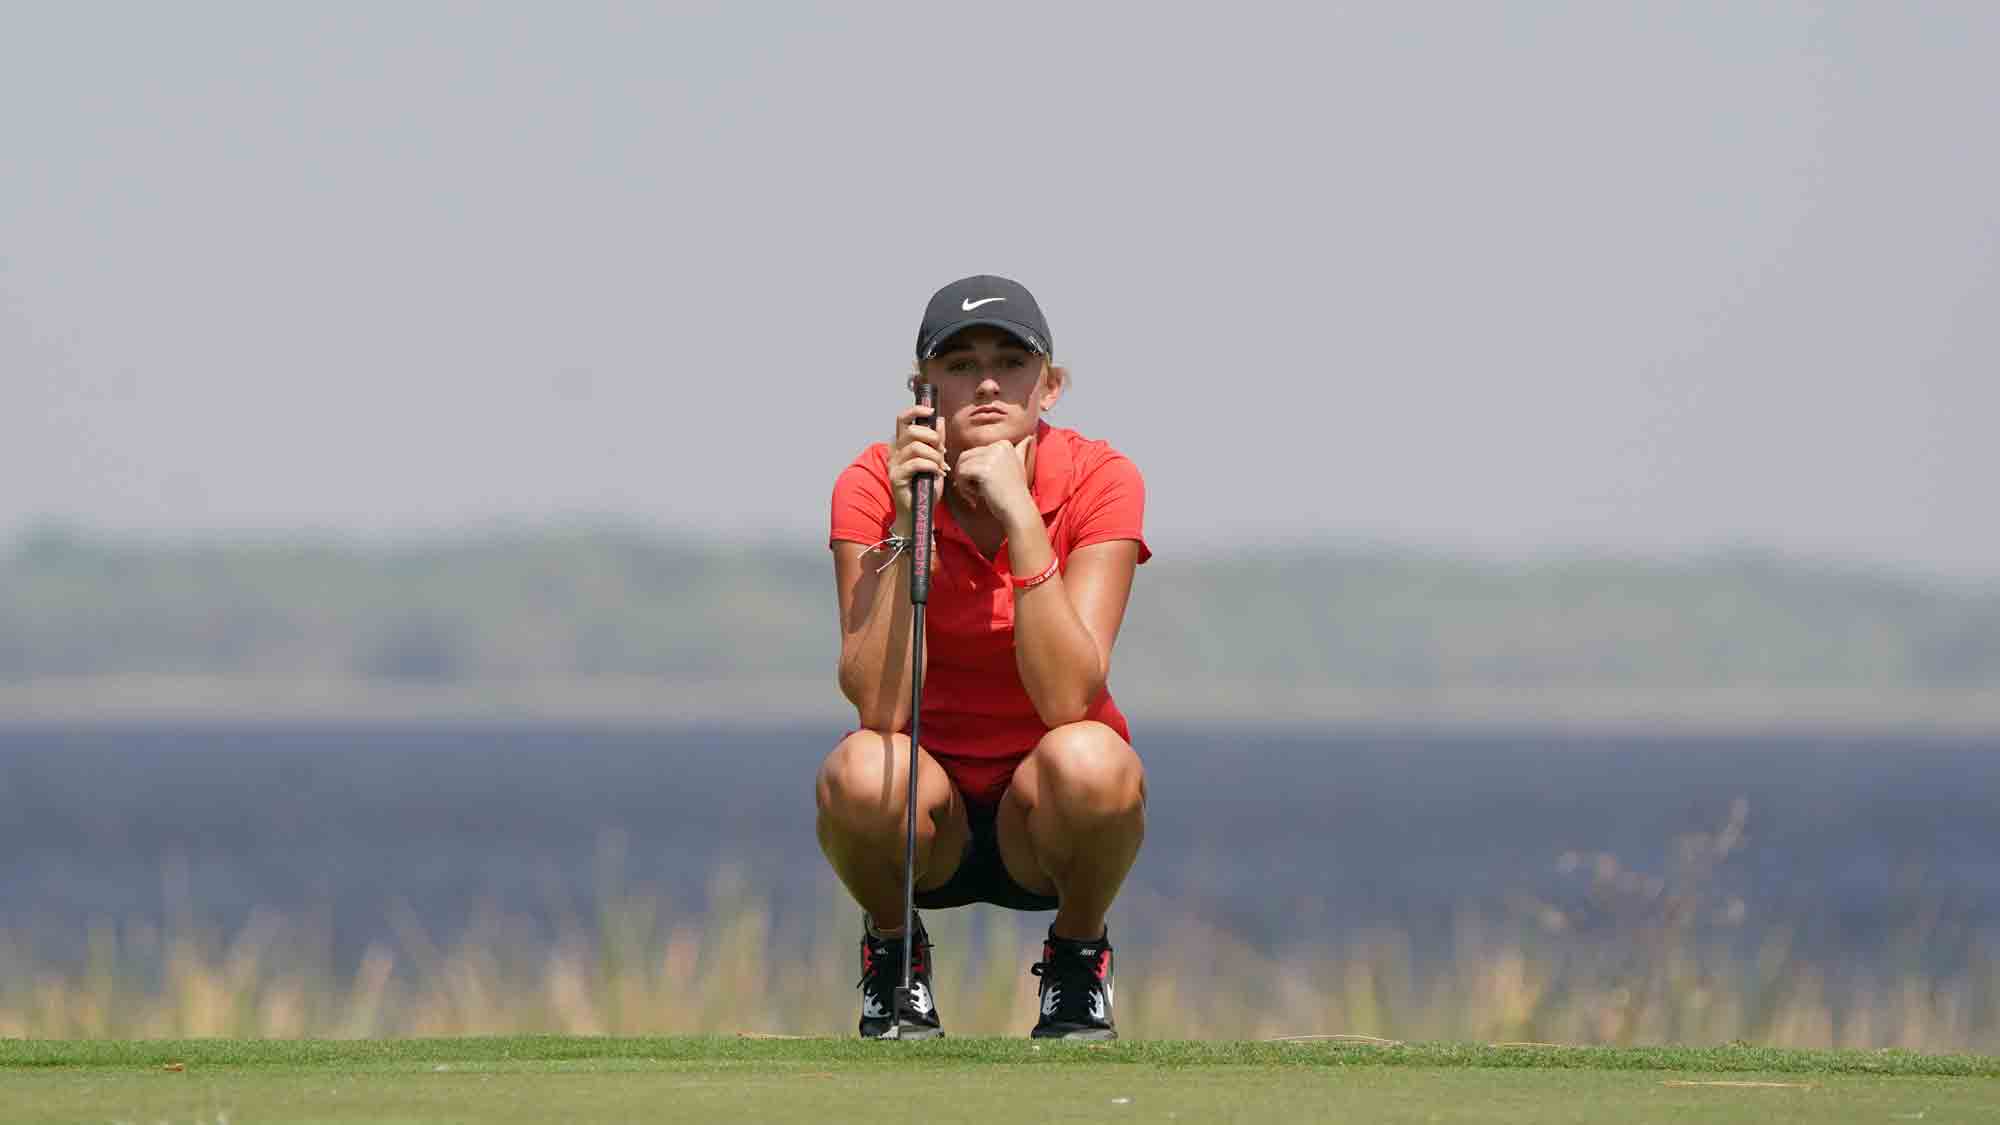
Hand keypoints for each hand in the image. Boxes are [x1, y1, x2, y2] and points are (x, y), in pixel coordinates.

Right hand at [888, 402, 947, 527]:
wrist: (921, 511)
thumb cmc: (927, 486)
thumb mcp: (936, 459)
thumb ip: (937, 441)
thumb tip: (939, 420)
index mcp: (903, 444)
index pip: (903, 419)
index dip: (916, 410)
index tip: (931, 411)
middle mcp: (895, 451)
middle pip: (911, 430)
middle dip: (932, 437)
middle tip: (942, 451)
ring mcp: (894, 464)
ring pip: (915, 447)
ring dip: (934, 455)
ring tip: (941, 466)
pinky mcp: (896, 476)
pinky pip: (915, 463)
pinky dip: (930, 466)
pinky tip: (937, 473)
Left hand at [951, 434, 1034, 524]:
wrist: (1018, 510)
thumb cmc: (1014, 493)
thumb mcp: (1019, 466)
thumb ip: (1021, 451)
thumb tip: (1030, 436)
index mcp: (1003, 444)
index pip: (974, 454)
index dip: (973, 471)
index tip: (983, 487)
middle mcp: (998, 447)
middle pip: (965, 458)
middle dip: (965, 477)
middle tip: (973, 493)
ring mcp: (991, 457)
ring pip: (961, 465)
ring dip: (963, 483)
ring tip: (974, 495)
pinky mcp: (983, 469)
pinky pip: (961, 473)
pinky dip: (963, 488)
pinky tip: (976, 497)